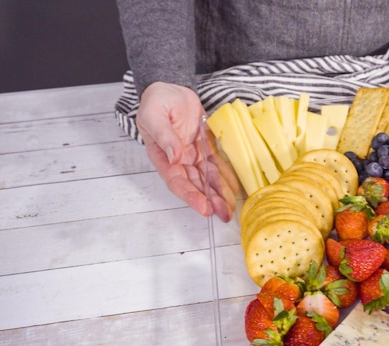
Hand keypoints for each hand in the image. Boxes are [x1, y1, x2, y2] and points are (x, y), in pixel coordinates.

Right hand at [137, 82, 238, 221]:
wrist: (169, 88)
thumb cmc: (156, 102)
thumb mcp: (154, 116)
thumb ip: (165, 136)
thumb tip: (174, 156)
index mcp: (162, 157)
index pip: (177, 181)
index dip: (190, 196)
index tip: (203, 208)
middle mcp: (178, 160)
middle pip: (194, 185)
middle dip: (208, 201)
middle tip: (222, 214)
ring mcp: (192, 155)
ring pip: (207, 179)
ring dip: (218, 194)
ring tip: (229, 209)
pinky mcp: (204, 147)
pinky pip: (216, 165)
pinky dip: (225, 176)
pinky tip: (233, 188)